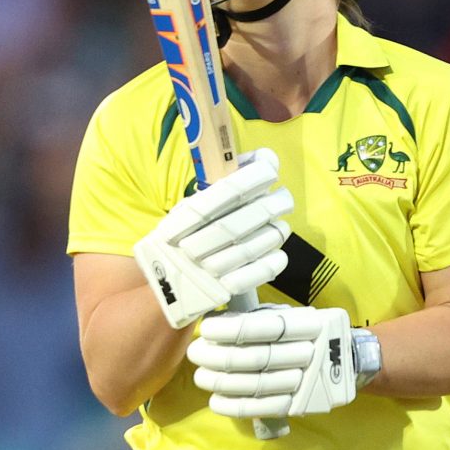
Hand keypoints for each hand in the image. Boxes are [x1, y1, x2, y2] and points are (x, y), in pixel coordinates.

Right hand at [132, 147, 293, 328]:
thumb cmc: (184, 239)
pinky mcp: (224, 290)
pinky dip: (274, 260)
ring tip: (279, 226)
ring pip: (258, 244)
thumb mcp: (189, 209)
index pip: (227, 191)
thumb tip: (266, 159)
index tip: (271, 170)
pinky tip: (277, 251)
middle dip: (273, 205)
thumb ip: (221, 186)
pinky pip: (260, 272)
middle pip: (248, 217)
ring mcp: (210, 269)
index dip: (254, 177)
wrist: (166, 286)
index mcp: (184, 217)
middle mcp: (196, 242)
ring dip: (276, 232)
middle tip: (284, 200)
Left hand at [189, 305, 358, 420]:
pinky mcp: (298, 405)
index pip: (265, 328)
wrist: (343, 359)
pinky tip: (216, 401)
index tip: (206, 328)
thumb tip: (215, 319)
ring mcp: (306, 382)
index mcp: (307, 324)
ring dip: (221, 382)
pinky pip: (264, 407)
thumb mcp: (285, 314)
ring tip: (201, 376)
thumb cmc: (300, 332)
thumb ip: (256, 315)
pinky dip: (236, 406)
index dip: (231, 329)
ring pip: (257, 384)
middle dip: (218, 357)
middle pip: (257, 358)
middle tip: (196, 354)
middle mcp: (310, 353)